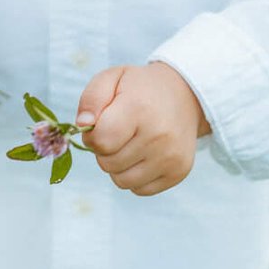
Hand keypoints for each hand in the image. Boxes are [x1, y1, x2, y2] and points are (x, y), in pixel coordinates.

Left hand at [75, 62, 208, 196]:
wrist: (185, 95)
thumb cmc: (140, 89)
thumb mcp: (112, 78)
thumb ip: (91, 99)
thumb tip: (83, 126)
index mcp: (139, 109)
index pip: (100, 141)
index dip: (92, 136)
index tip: (101, 124)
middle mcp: (159, 136)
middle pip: (108, 164)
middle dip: (106, 150)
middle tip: (120, 132)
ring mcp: (171, 157)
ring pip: (122, 181)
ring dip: (119, 166)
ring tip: (131, 144)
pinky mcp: (178, 172)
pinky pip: (140, 189)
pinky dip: (136, 176)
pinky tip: (144, 155)